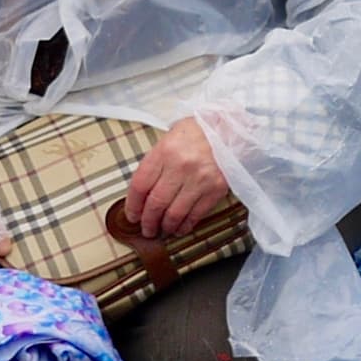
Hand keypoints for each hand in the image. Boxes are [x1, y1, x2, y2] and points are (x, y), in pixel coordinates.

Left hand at [123, 117, 236, 239]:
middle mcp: (180, 166)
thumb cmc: (196, 134)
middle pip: (156, 203)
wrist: (229, 130)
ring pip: (174, 214)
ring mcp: (199, 179)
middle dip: (148, 221)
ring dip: (165, 227)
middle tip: (146, 229)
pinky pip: (195, 215)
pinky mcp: (215, 190)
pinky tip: (180, 228)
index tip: (132, 215)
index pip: (140, 185)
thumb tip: (142, 194)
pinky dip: (185, 226)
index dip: (133, 205)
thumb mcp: (169, 139)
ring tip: (162, 230)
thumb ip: (155, 164)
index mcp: (164, 151)